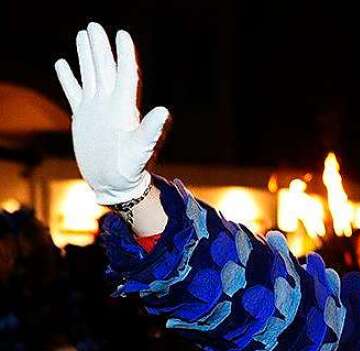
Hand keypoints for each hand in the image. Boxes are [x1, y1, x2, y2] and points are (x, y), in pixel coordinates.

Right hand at [54, 23, 168, 204]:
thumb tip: (164, 111)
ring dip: (86, 56)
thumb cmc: (130, 169)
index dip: (124, 55)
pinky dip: (68, 78)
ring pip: (90, 76)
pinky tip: (63, 63)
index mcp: (123, 108)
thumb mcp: (140, 149)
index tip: (122, 35)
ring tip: (83, 35)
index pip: (125, 75)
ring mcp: (96, 110)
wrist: (114, 183)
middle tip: (95, 26)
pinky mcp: (83, 118)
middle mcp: (110, 104)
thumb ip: (150, 130)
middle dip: (100, 47)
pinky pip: (74, 92)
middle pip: (105, 69)